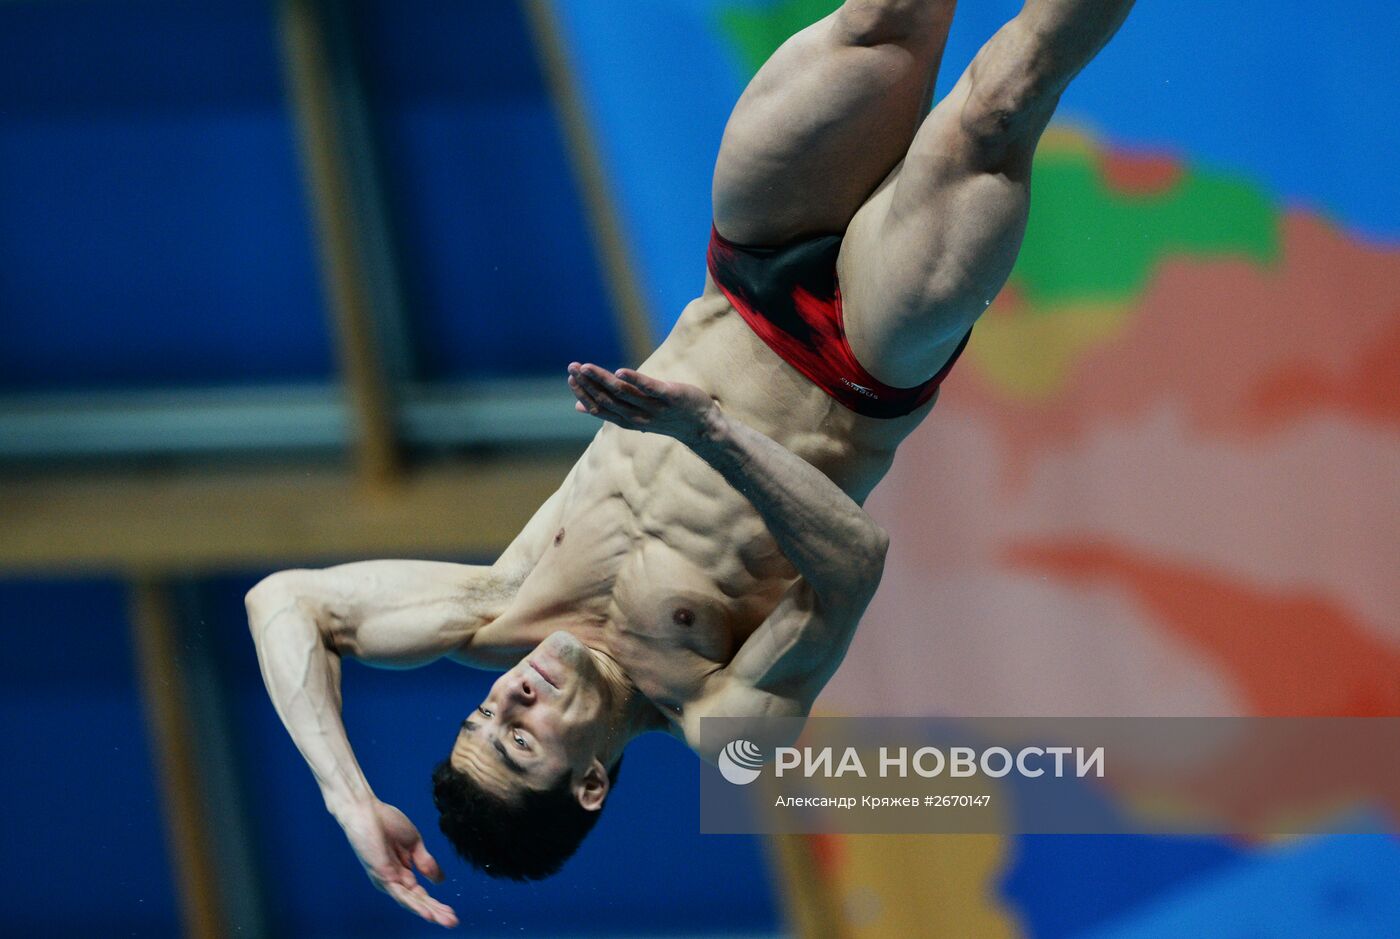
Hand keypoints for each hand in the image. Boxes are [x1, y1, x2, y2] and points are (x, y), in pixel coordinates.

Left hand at [339, 799, 457, 927]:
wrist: (367, 810)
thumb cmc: (386, 822)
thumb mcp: (415, 843)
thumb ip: (426, 862)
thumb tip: (440, 881)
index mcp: (402, 872)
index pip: (420, 894)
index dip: (436, 904)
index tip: (453, 913)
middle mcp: (394, 880)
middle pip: (417, 901)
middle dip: (436, 912)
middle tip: (453, 923)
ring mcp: (387, 879)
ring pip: (410, 901)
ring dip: (428, 912)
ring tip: (446, 921)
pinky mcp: (382, 875)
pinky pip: (399, 893)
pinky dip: (414, 904)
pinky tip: (426, 912)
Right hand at [567, 362, 721, 444]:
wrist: (703, 426)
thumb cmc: (667, 417)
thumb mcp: (636, 415)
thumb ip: (610, 409)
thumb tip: (578, 407)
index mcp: (627, 419)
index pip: (599, 407)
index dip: (583, 393)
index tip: (570, 378)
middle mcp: (638, 415)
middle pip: (607, 399)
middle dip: (587, 383)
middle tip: (571, 367)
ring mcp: (654, 407)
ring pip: (623, 393)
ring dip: (602, 379)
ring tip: (586, 367)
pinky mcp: (670, 397)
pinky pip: (650, 389)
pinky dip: (634, 380)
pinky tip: (619, 371)